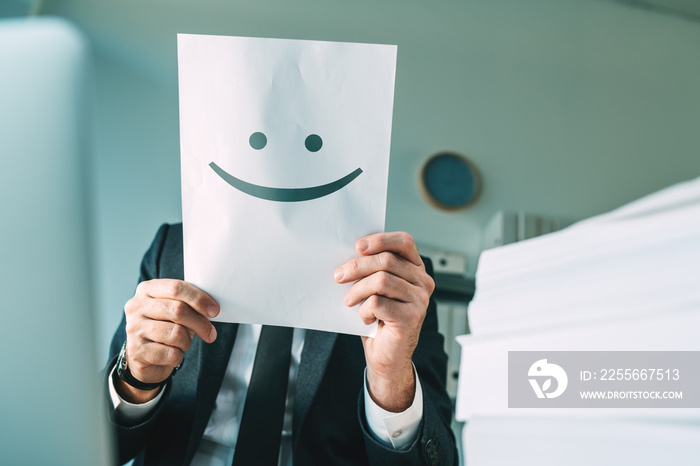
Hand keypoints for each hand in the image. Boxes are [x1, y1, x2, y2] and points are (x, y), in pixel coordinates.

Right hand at [117, 279, 218, 402]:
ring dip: (187, 342)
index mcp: (147, 289)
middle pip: (178, 310)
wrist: (144, 357)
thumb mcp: (175, 310)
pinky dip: (179, 356)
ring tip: (184, 344)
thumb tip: (212, 309)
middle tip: (211, 333)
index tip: (214, 310)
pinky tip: (174, 354)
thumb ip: (188, 304)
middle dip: (200, 323)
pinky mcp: (136, 351)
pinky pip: (170, 353)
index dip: (199, 299)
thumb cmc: (165, 327)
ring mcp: (134, 328)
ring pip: (176, 333)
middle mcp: (136, 306)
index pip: (176, 288)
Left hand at [334, 232, 433, 411]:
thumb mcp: (375, 289)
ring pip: (382, 280)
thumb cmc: (379, 320)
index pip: (404, 242)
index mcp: (416, 270)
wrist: (387, 357)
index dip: (381, 239)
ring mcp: (420, 300)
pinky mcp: (412, 317)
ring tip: (349, 301)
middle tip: (338, 276)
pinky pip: (379, 303)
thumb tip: (349, 253)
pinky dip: (364, 310)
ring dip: (357, 290)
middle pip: (387, 260)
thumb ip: (372, 270)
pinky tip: (364, 319)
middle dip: (357, 266)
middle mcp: (423, 282)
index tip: (358, 246)